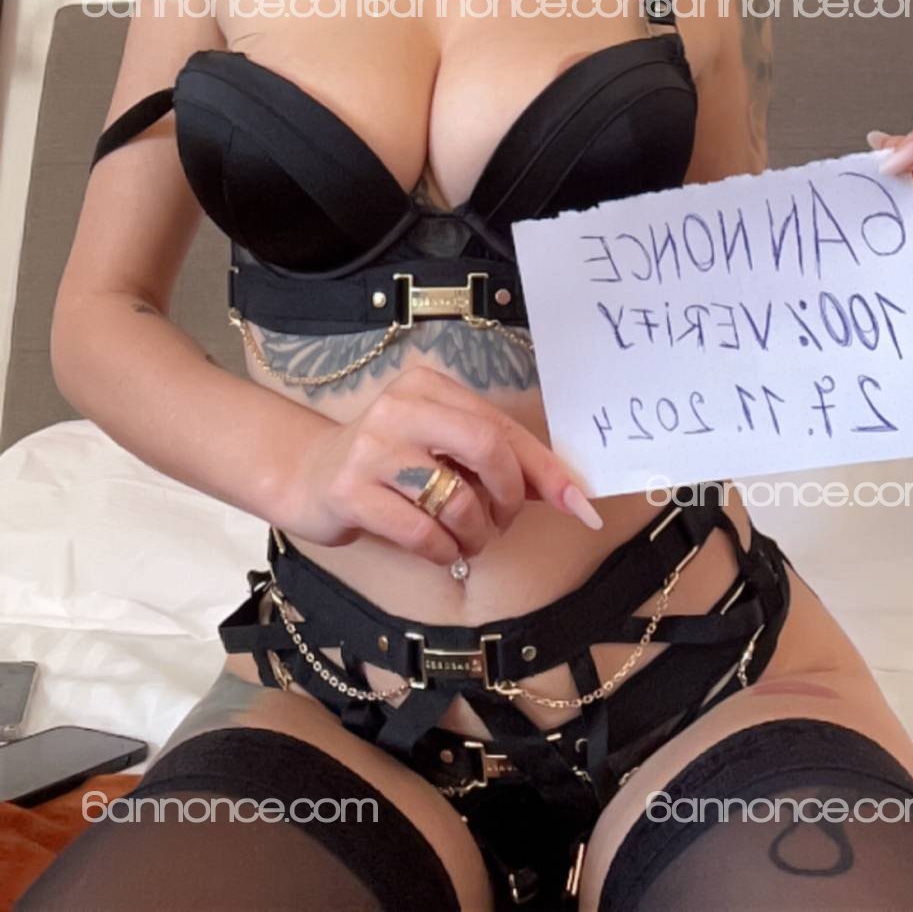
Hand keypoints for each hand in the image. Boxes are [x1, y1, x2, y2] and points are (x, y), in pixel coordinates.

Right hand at [278, 366, 602, 563]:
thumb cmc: (392, 465)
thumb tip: (569, 492)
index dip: (546, 470)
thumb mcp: (443, 448)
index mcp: (429, 386)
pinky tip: (438, 548)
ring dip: (476, 533)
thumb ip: (499, 462)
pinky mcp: (351, 492)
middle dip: (509, 496)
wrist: (308, 478)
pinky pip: (422, 532)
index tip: (580, 506)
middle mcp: (400, 406)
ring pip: (457, 497)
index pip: (502, 426)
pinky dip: (443, 550)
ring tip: (467, 539)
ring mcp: (372, 448)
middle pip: (487, 447)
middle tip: (502, 521)